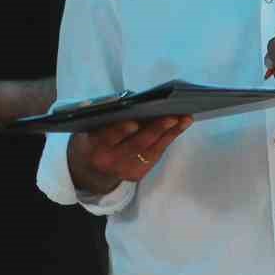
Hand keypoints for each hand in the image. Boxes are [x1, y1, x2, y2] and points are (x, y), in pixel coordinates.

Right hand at [68, 116, 192, 193]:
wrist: (89, 167)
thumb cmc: (94, 135)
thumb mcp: (92, 124)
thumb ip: (107, 113)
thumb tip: (134, 99)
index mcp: (93, 145)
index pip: (107, 137)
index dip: (120, 131)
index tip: (134, 123)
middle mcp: (109, 160)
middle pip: (135, 145)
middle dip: (155, 130)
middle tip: (172, 117)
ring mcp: (124, 170)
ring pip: (150, 150)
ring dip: (170, 133)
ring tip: (185, 118)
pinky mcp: (136, 174)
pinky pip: (155, 154)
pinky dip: (168, 138)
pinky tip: (180, 125)